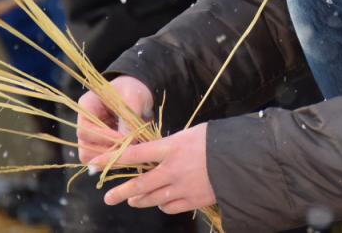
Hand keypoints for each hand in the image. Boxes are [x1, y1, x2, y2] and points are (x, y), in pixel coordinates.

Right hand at [76, 75, 154, 164]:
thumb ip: (128, 120)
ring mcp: (93, 136)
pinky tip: (128, 157)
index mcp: (87, 107)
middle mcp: (86, 123)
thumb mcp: (133, 99)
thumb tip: (126, 142)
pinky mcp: (102, 145)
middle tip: (126, 150)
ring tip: (128, 154)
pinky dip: (114, 161)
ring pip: (91, 157)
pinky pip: (102, 160)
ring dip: (109, 159)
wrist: (141, 94)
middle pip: (85, 147)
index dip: (102, 137)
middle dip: (105, 151)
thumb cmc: (134, 90)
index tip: (123, 138)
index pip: (85, 130)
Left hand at [94, 123, 215, 214]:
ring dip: (140, 199)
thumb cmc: (220, 139)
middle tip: (108, 196)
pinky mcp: (193, 199)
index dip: (111, 158)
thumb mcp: (193, 134)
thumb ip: (173, 144)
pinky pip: (170, 206)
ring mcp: (182, 187)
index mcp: (171, 147)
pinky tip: (161, 202)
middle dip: (120, 191)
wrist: (245, 158)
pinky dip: (163, 204)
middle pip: (139, 183)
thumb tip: (160, 152)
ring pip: (152, 198)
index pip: (133, 154)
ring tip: (132, 199)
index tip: (95, 162)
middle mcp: (172, 169)